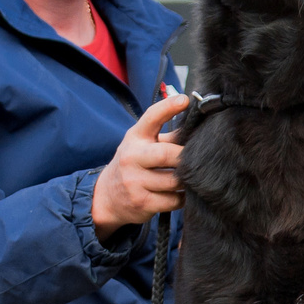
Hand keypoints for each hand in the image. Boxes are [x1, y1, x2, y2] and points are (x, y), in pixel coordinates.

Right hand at [91, 93, 187, 234]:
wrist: (106, 197)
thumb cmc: (132, 165)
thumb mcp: (141, 145)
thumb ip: (166, 137)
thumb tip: (197, 128)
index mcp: (135, 138)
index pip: (151, 117)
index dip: (169, 107)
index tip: (185, 100)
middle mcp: (132, 157)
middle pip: (168, 154)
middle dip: (185, 158)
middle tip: (194, 160)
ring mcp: (135, 181)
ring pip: (175, 180)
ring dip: (185, 180)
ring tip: (185, 178)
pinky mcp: (142, 203)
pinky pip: (174, 200)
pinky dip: (181, 197)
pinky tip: (177, 193)